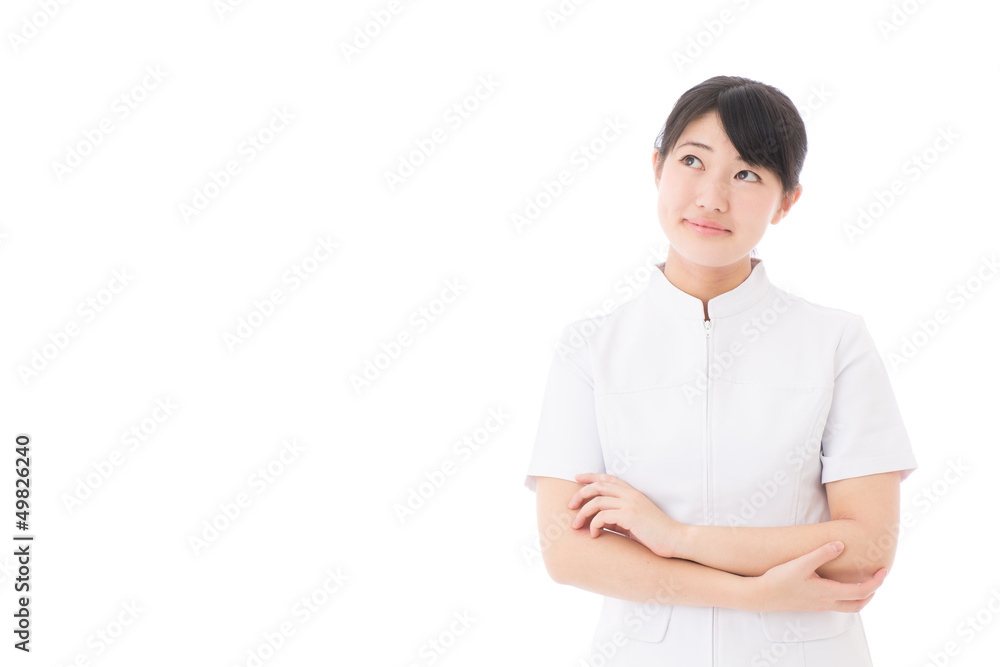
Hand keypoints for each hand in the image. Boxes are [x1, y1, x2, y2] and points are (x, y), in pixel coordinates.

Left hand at [568, 472, 683, 557]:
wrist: (676, 540)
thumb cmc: (655, 534)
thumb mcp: (633, 522)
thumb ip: (617, 517)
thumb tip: (598, 520)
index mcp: (633, 493)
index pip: (608, 478)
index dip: (591, 476)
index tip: (577, 478)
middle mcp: (630, 495)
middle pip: (598, 486)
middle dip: (580, 494)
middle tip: (569, 506)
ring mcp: (630, 504)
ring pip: (597, 501)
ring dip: (582, 513)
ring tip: (576, 526)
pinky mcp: (629, 516)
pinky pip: (602, 516)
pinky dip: (594, 525)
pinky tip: (594, 535)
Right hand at [748, 541, 887, 612]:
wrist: (761, 596)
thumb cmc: (779, 580)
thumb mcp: (800, 563)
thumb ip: (821, 553)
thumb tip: (841, 544)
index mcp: (828, 593)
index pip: (861, 591)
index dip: (875, 581)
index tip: (883, 570)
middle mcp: (826, 603)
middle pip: (858, 604)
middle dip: (871, 592)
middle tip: (876, 577)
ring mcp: (818, 606)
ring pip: (847, 606)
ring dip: (859, 595)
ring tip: (861, 580)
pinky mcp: (810, 605)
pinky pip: (836, 604)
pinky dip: (845, 596)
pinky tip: (837, 584)